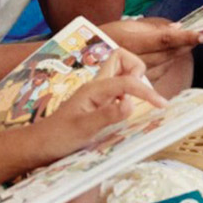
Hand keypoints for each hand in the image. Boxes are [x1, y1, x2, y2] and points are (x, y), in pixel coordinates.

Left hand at [36, 50, 165, 158]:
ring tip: (138, 101)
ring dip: (133, 78)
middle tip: (143, 94)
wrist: (40, 145)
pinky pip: (117, 85)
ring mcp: (96, 91)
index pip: (127, 80)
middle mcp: (96, 85)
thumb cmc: (58, 138)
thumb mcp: (84, 130)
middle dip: (138, 69)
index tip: (162, 105)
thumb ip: (108, 115)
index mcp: (94, 88)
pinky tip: (126, 108)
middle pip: (122, 57)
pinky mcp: (97, 100)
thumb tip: (130, 102)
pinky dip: (128, 90)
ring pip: (120, 69)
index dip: (147, 91)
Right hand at [99, 18, 202, 82]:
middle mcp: (132, 57)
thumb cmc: (108, 35)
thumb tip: (178, 28)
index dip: (184, 38)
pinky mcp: (136, 80)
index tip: (202, 35)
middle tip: (201, 36)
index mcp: (130, 40)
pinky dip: (168, 62)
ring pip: (165, 63)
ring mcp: (134, 71)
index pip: (163, 39)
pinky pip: (159, 71)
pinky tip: (173, 55)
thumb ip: (153, 28)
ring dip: (179, 53)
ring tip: (189, 42)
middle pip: (167, 53)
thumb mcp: (128, 25)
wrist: (86, 56)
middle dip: (186, 44)